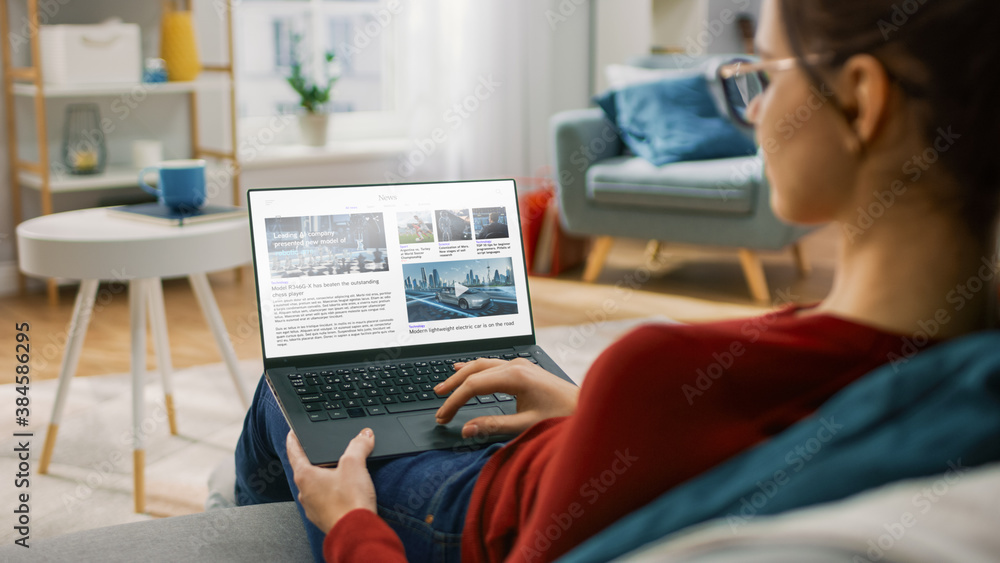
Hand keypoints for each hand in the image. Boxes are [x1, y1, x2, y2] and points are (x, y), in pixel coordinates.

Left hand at [286, 429, 376, 534]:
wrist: (356, 532)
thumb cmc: (350, 501)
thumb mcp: (355, 464)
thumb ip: (358, 445)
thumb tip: (364, 435)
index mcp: (305, 476)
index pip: (294, 452)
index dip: (294, 439)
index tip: (292, 433)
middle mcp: (305, 492)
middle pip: (306, 469)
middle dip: (315, 459)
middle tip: (323, 450)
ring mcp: (313, 507)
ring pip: (315, 486)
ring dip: (325, 477)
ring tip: (339, 471)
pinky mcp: (323, 518)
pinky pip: (324, 500)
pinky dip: (332, 493)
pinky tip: (344, 492)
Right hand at [434, 358, 578, 437]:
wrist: (589, 408)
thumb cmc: (563, 416)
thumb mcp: (526, 425)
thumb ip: (494, 426)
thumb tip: (466, 429)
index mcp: (515, 376)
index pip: (473, 386)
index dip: (454, 402)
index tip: (443, 417)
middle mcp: (516, 365)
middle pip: (474, 370)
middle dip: (453, 387)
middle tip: (437, 402)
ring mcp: (521, 364)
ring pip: (482, 365)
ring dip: (462, 376)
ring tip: (444, 387)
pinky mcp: (524, 369)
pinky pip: (492, 365)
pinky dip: (475, 370)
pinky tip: (466, 370)